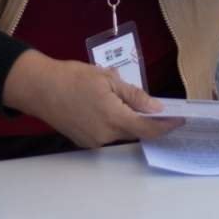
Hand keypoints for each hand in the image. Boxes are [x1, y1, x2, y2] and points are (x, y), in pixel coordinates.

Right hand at [1, 50, 180, 147]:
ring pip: (119, 131)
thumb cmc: (73, 77)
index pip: (148, 129)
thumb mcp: (107, 79)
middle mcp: (105, 135)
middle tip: (146, 101)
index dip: (166, 126)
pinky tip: (99, 105)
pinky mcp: (83, 141)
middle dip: (143, 118)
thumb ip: (134, 96)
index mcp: (113, 117)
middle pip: (134, 130)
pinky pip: (105, 133)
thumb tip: (157, 108)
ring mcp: (92, 141)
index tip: (180, 120)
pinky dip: (110, 121)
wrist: (39, 87)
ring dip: (124, 118)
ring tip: (112, 95)